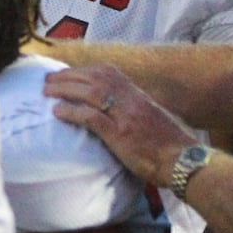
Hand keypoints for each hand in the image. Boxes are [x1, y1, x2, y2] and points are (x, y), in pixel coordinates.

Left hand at [43, 65, 194, 186]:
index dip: (83, 70)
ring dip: (64, 89)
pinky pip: (92, 118)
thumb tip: (115, 108)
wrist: (186, 162)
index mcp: (139, 96)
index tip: (66, 72)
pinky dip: (72, 112)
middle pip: (94, 79)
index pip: (108, 73)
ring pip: (90, 93)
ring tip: (46, 92)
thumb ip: (135, 109)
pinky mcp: (121, 135)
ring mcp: (126, 117)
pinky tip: (57, 112)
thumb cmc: (171, 145)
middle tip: (47, 79)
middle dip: (68, 76)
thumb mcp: (153, 118)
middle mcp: (132, 101)